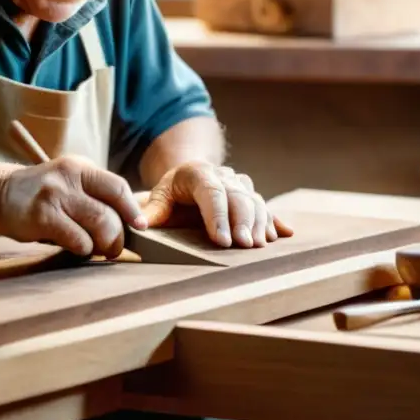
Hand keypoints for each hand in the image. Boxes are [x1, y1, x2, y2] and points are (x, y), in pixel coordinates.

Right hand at [0, 156, 147, 257]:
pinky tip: (76, 248)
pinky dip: (83, 249)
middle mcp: (69, 178)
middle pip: (111, 210)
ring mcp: (55, 196)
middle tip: (115, 249)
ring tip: (99, 251)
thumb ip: (91, 195)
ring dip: (104, 244)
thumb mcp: (66, 182)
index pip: (118, 187)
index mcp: (80, 167)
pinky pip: (77, 239)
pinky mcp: (42, 217)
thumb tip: (126, 221)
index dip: (133, 210)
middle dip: (119, 236)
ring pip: (99, 224)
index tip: (141, 227)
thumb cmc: (37, 194)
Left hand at [142, 160, 292, 247]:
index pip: (211, 193)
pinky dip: (274, 220)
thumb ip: (150, 212)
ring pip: (255, 200)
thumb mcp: (157, 198)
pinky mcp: (250, 195)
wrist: (190, 176)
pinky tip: (282, 234)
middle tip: (245, 246)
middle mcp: (222, 175)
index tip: (222, 240)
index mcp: (197, 173)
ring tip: (260, 245)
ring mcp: (239, 184)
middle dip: (243, 221)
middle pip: (237, 196)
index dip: (218, 216)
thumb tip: (137, 227)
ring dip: (260, 223)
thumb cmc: (171, 193)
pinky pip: (265, 206)